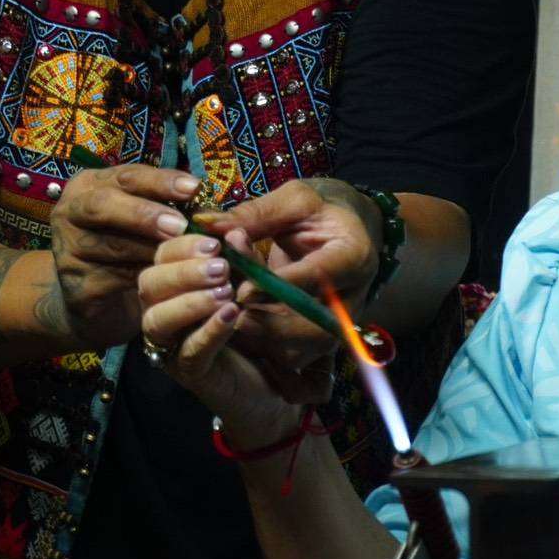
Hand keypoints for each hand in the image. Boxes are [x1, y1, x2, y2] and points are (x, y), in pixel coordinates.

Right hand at [49, 164, 201, 347]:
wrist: (93, 294)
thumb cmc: (128, 242)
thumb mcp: (144, 217)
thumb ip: (167, 206)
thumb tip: (208, 209)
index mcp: (89, 185)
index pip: (126, 176)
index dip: (161, 181)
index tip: (194, 188)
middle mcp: (69, 212)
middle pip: (103, 205)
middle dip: (144, 214)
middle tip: (179, 225)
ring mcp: (67, 250)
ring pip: (112, 245)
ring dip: (153, 250)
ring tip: (187, 254)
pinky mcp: (74, 285)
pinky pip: (115, 278)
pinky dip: (145, 277)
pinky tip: (170, 277)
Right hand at [138, 231, 334, 444]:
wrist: (280, 376)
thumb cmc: (263, 319)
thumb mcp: (256, 280)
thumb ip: (245, 259)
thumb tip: (233, 231)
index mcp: (177, 284)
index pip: (160, 256)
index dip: (181, 245)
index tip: (214, 241)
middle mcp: (166, 312)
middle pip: (149, 285)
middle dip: (182, 270)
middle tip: (220, 266)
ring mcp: (173, 345)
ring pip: (157, 320)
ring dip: (190, 300)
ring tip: (226, 292)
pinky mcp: (191, 373)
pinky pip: (188, 351)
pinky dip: (209, 330)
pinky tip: (232, 314)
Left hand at [200, 179, 380, 381]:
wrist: (346, 234)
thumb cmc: (320, 213)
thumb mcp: (293, 201)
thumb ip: (255, 214)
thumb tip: (205, 224)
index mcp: (353, 256)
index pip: (318, 278)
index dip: (278, 286)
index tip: (241, 290)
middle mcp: (351, 298)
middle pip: (311, 328)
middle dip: (265, 322)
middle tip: (229, 308)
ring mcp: (338, 326)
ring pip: (298, 350)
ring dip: (256, 336)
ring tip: (226, 314)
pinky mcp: (320, 342)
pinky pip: (288, 357)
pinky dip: (257, 346)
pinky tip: (235, 324)